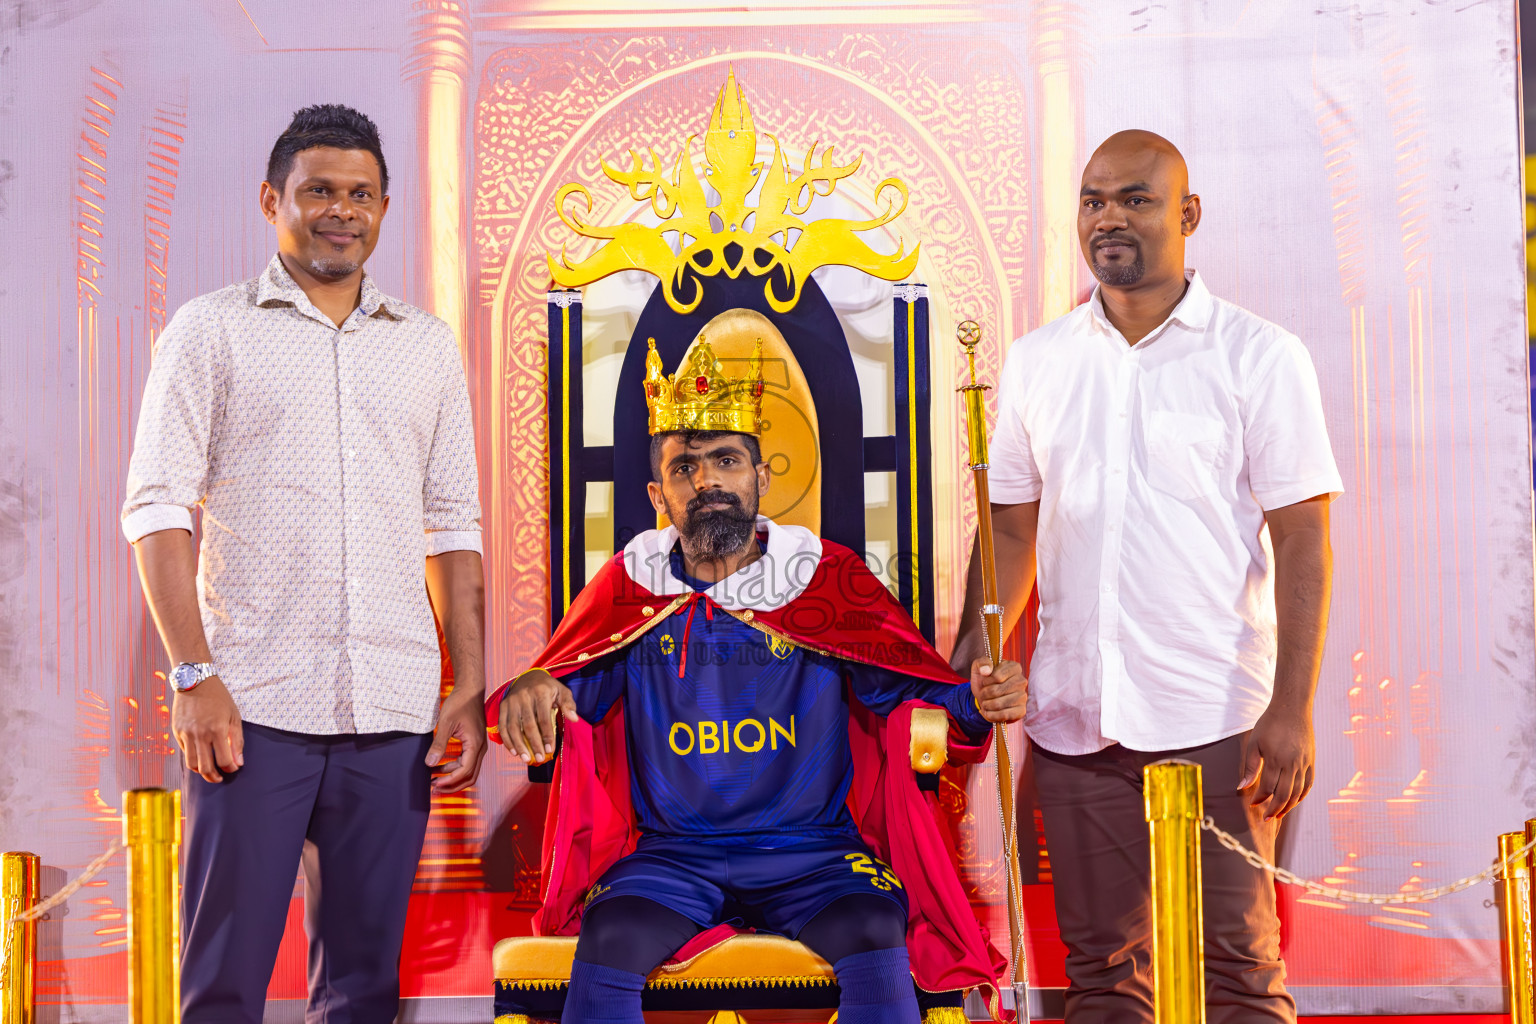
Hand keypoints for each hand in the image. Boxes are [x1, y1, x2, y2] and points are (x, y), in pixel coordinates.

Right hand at [173, 676, 242, 783]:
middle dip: (214, 777)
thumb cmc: (218, 698)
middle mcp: (200, 734)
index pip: (224, 761)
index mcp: (217, 730)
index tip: (234, 768)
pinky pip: (184, 752)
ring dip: (201, 771)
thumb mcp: (234, 716)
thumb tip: (239, 762)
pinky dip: (192, 758)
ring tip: (209, 771)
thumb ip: (237, 741)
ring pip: (191, 764)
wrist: (194, 681)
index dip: (230, 768)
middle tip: (220, 778)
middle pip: (205, 768)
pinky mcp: (176, 732)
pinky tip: (201, 755)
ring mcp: (186, 734)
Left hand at [426, 684, 488, 792]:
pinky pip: (468, 762)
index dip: (450, 780)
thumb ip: (438, 745)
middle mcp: (480, 748)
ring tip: (435, 779)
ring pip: (470, 770)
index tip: (435, 783)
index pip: (465, 771)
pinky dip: (456, 768)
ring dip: (453, 777)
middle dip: (453, 785)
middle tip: (435, 788)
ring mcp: (479, 746)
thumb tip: (430, 763)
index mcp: (475, 744)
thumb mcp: (446, 723)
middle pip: (470, 776)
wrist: (471, 690)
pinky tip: (442, 766)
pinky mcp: (475, 743)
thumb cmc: (460, 703)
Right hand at [498, 669, 578, 763]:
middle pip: (528, 725)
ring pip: (513, 727)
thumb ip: (569, 704)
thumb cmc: (548, 688)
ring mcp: (511, 702)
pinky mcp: (503, 706)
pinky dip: (507, 740)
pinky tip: (514, 752)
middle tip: (540, 758)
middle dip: (534, 744)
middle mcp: (524, 696)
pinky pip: (502, 726)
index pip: (544, 718)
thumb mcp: (562, 691)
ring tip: (526, 759)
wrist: (528, 677)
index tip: (550, 749)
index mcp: (540, 692)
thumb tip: (574, 719)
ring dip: (519, 745)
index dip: (547, 735)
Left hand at [969, 658, 1026, 722]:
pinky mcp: (1021, 711)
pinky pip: (1003, 715)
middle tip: (983, 694)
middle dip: (985, 694)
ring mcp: (1023, 696)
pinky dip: (991, 715)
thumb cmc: (984, 680)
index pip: (997, 677)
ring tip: (986, 702)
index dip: (986, 681)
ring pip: (999, 704)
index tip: (985, 682)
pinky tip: (989, 711)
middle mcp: (1022, 681)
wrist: (985, 697)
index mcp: (1014, 667)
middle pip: (997, 691)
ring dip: (987, 704)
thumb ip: (981, 663)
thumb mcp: (978, 668)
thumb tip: (986, 670)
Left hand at [1238, 706, 1314, 820]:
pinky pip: (1309, 784)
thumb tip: (1242, 787)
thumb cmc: (1270, 724)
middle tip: (1267, 819)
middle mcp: (1292, 764)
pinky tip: (1294, 801)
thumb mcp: (1254, 743)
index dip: (1260, 799)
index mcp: (1276, 759)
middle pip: (1285, 794)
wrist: (1292, 709)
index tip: (1253, 805)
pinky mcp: (1312, 761)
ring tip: (1279, 814)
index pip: (1268, 787)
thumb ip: (1250, 766)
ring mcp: (1304, 763)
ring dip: (1288, 806)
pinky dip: (1302, 795)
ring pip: (1298, 792)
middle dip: (1275, 809)